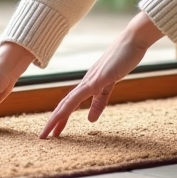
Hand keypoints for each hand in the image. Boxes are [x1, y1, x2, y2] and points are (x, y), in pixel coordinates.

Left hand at [39, 12, 163, 138]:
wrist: (133, 40)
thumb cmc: (123, 59)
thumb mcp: (110, 84)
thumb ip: (100, 100)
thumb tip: (90, 119)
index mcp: (88, 84)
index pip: (69, 104)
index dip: (59, 118)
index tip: (52, 132)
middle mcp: (86, 82)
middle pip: (65, 104)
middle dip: (53, 121)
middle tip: (43, 137)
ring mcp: (92, 79)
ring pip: (70, 100)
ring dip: (59, 116)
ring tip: (50, 131)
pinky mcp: (101, 77)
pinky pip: (85, 93)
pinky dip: (75, 103)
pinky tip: (70, 112)